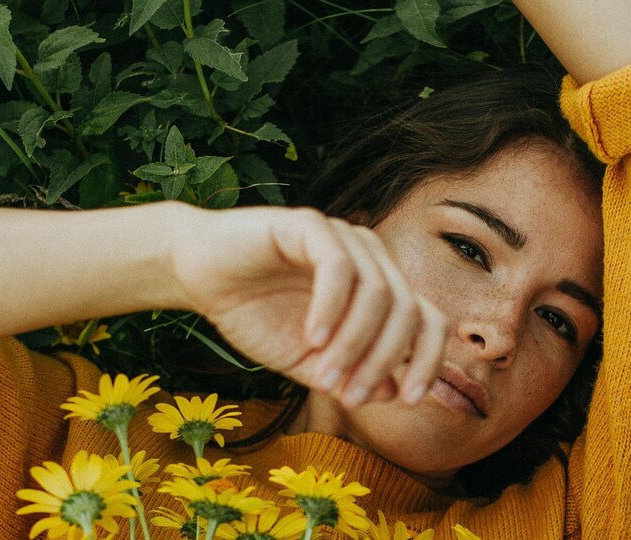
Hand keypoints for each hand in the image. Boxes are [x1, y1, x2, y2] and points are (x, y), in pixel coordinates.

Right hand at [171, 206, 447, 407]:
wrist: (199, 275)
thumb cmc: (256, 314)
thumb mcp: (307, 361)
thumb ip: (350, 374)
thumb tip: (394, 391)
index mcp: (380, 288)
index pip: (430, 320)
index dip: (429, 361)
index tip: (410, 400)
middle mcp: (371, 258)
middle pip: (409, 309)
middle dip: (384, 361)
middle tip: (349, 397)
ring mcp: (344, 237)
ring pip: (378, 292)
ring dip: (354, 343)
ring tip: (324, 377)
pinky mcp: (310, 225)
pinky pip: (338, 266)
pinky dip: (331, 307)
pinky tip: (312, 337)